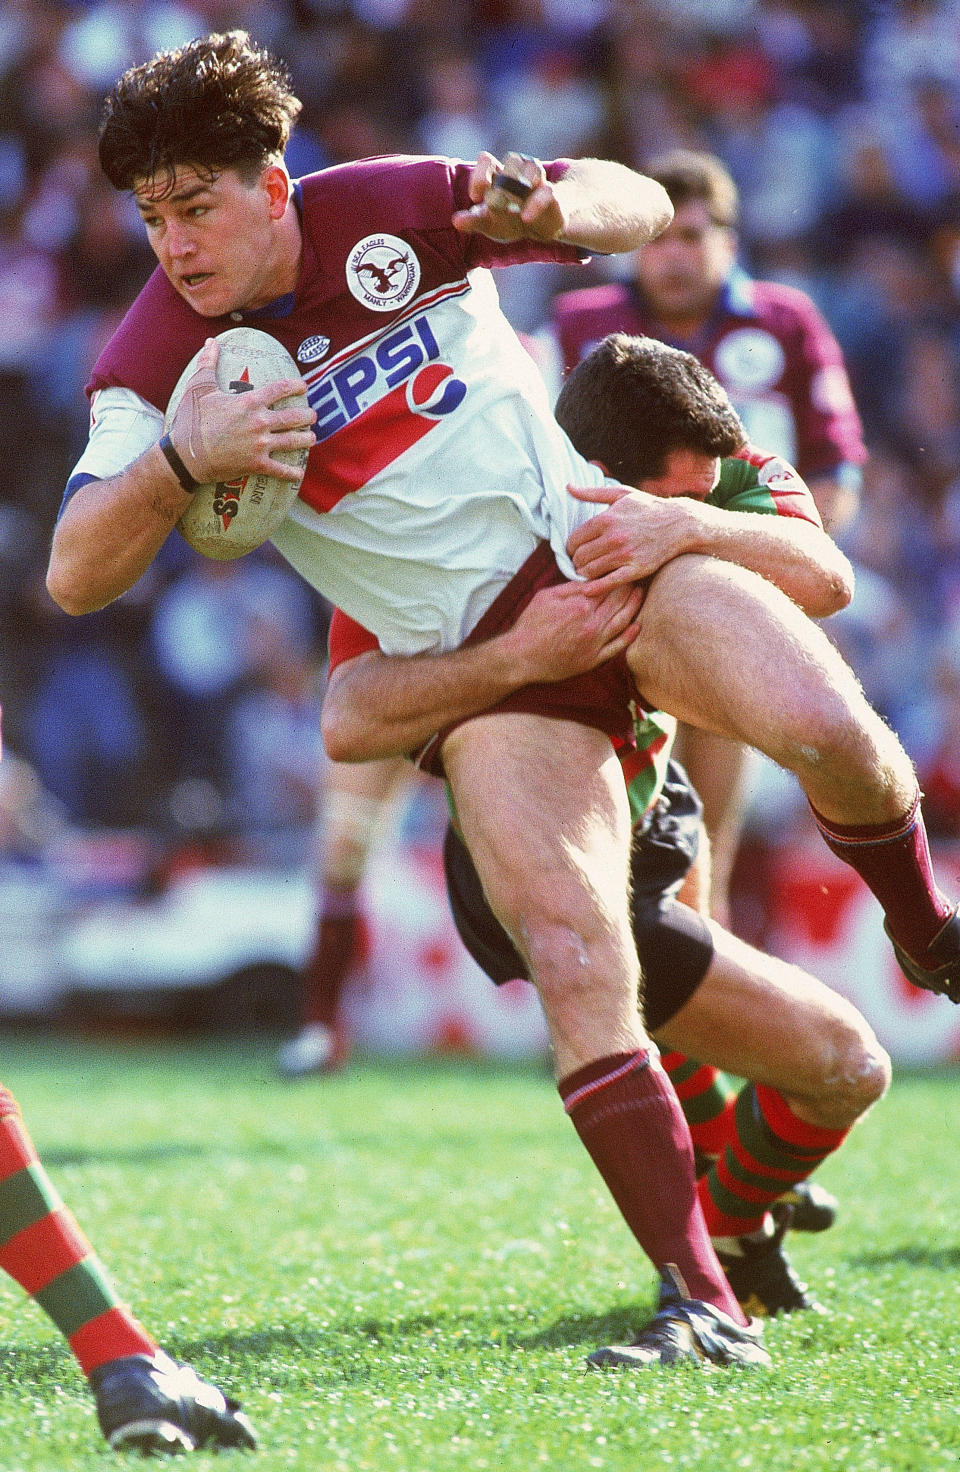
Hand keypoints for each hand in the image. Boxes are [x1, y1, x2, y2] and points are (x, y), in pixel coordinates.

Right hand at [167, 338, 316, 485]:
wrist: (186, 455)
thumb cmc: (191, 420)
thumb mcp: (198, 387)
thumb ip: (208, 363)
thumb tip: (211, 342)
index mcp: (249, 402)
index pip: (280, 389)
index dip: (295, 386)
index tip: (304, 387)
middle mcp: (259, 422)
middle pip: (293, 417)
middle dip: (307, 416)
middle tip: (312, 415)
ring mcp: (260, 445)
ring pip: (293, 441)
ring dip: (306, 440)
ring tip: (311, 438)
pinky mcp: (257, 464)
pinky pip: (280, 470)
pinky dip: (292, 473)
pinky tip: (299, 473)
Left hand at [452, 151, 566, 242]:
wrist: (538, 228)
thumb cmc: (509, 221)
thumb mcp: (489, 223)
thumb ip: (473, 220)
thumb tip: (456, 221)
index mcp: (498, 175)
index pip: (487, 161)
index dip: (480, 175)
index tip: (475, 198)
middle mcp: (518, 172)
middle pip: (512, 161)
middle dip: (502, 183)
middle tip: (494, 205)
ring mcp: (537, 181)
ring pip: (532, 167)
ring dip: (521, 184)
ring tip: (512, 209)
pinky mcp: (551, 195)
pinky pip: (547, 191)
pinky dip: (536, 203)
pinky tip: (525, 218)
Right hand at [503, 577, 645, 682]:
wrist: (521, 656)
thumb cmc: (530, 625)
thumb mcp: (546, 596)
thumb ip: (570, 588)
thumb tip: (589, 579)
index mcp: (580, 605)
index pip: (607, 586)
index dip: (618, 577)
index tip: (624, 569)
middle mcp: (591, 623)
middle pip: (619, 602)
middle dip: (630, 589)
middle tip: (638, 578)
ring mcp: (594, 643)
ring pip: (623, 622)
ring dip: (634, 607)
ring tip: (641, 596)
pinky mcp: (593, 659)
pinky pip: (617, 647)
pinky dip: (629, 636)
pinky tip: (637, 626)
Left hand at [566, 482, 694, 584]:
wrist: (679, 523)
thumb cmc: (648, 507)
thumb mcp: (621, 494)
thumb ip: (592, 493)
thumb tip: (568, 487)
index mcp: (606, 519)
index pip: (574, 540)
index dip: (570, 548)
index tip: (574, 550)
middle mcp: (613, 537)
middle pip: (579, 557)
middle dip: (576, 561)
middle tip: (579, 562)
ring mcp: (625, 555)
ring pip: (589, 571)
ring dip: (584, 573)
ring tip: (587, 571)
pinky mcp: (636, 569)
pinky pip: (608, 583)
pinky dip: (595, 588)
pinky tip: (589, 589)